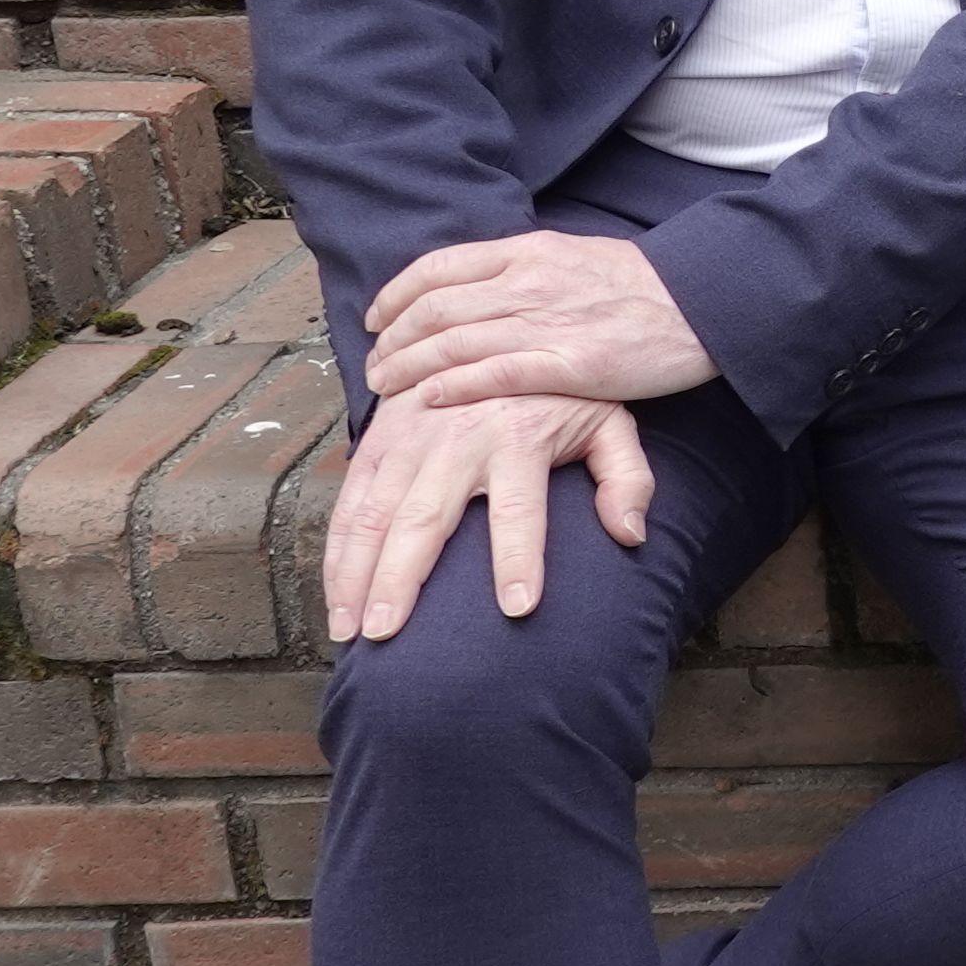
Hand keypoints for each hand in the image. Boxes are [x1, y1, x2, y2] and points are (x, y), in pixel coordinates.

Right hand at [320, 388, 656, 640]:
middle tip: (386, 634)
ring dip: (355, 574)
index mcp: (519, 438)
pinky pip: (350, 499)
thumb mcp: (609, 420)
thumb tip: (631, 535)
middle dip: (401, 578)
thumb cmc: (558, 391)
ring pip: (374, 513)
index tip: (519, 608)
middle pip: (425, 518)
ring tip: (348, 630)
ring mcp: (410, 437)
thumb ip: (627, 477)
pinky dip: (336, 548)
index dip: (520, 558)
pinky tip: (335, 593)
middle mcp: (458, 439)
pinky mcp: (379, 437)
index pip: (522, 509)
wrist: (494, 331)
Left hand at [365, 232, 716, 414]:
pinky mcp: (569, 364)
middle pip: (435, 308)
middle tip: (373, 364)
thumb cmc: (644, 287)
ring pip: (454, 342)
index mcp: (527, 252)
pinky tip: (429, 399)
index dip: (396, 294)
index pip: (439, 268)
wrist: (704, 301)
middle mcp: (527, 282)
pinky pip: (495, 374)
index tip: (375, 317)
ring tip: (385, 388)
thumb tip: (483, 287)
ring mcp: (547, 322)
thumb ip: (525, 270)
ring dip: (409, 366)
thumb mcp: (576, 256)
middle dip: (392, 338)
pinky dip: (453, 386)